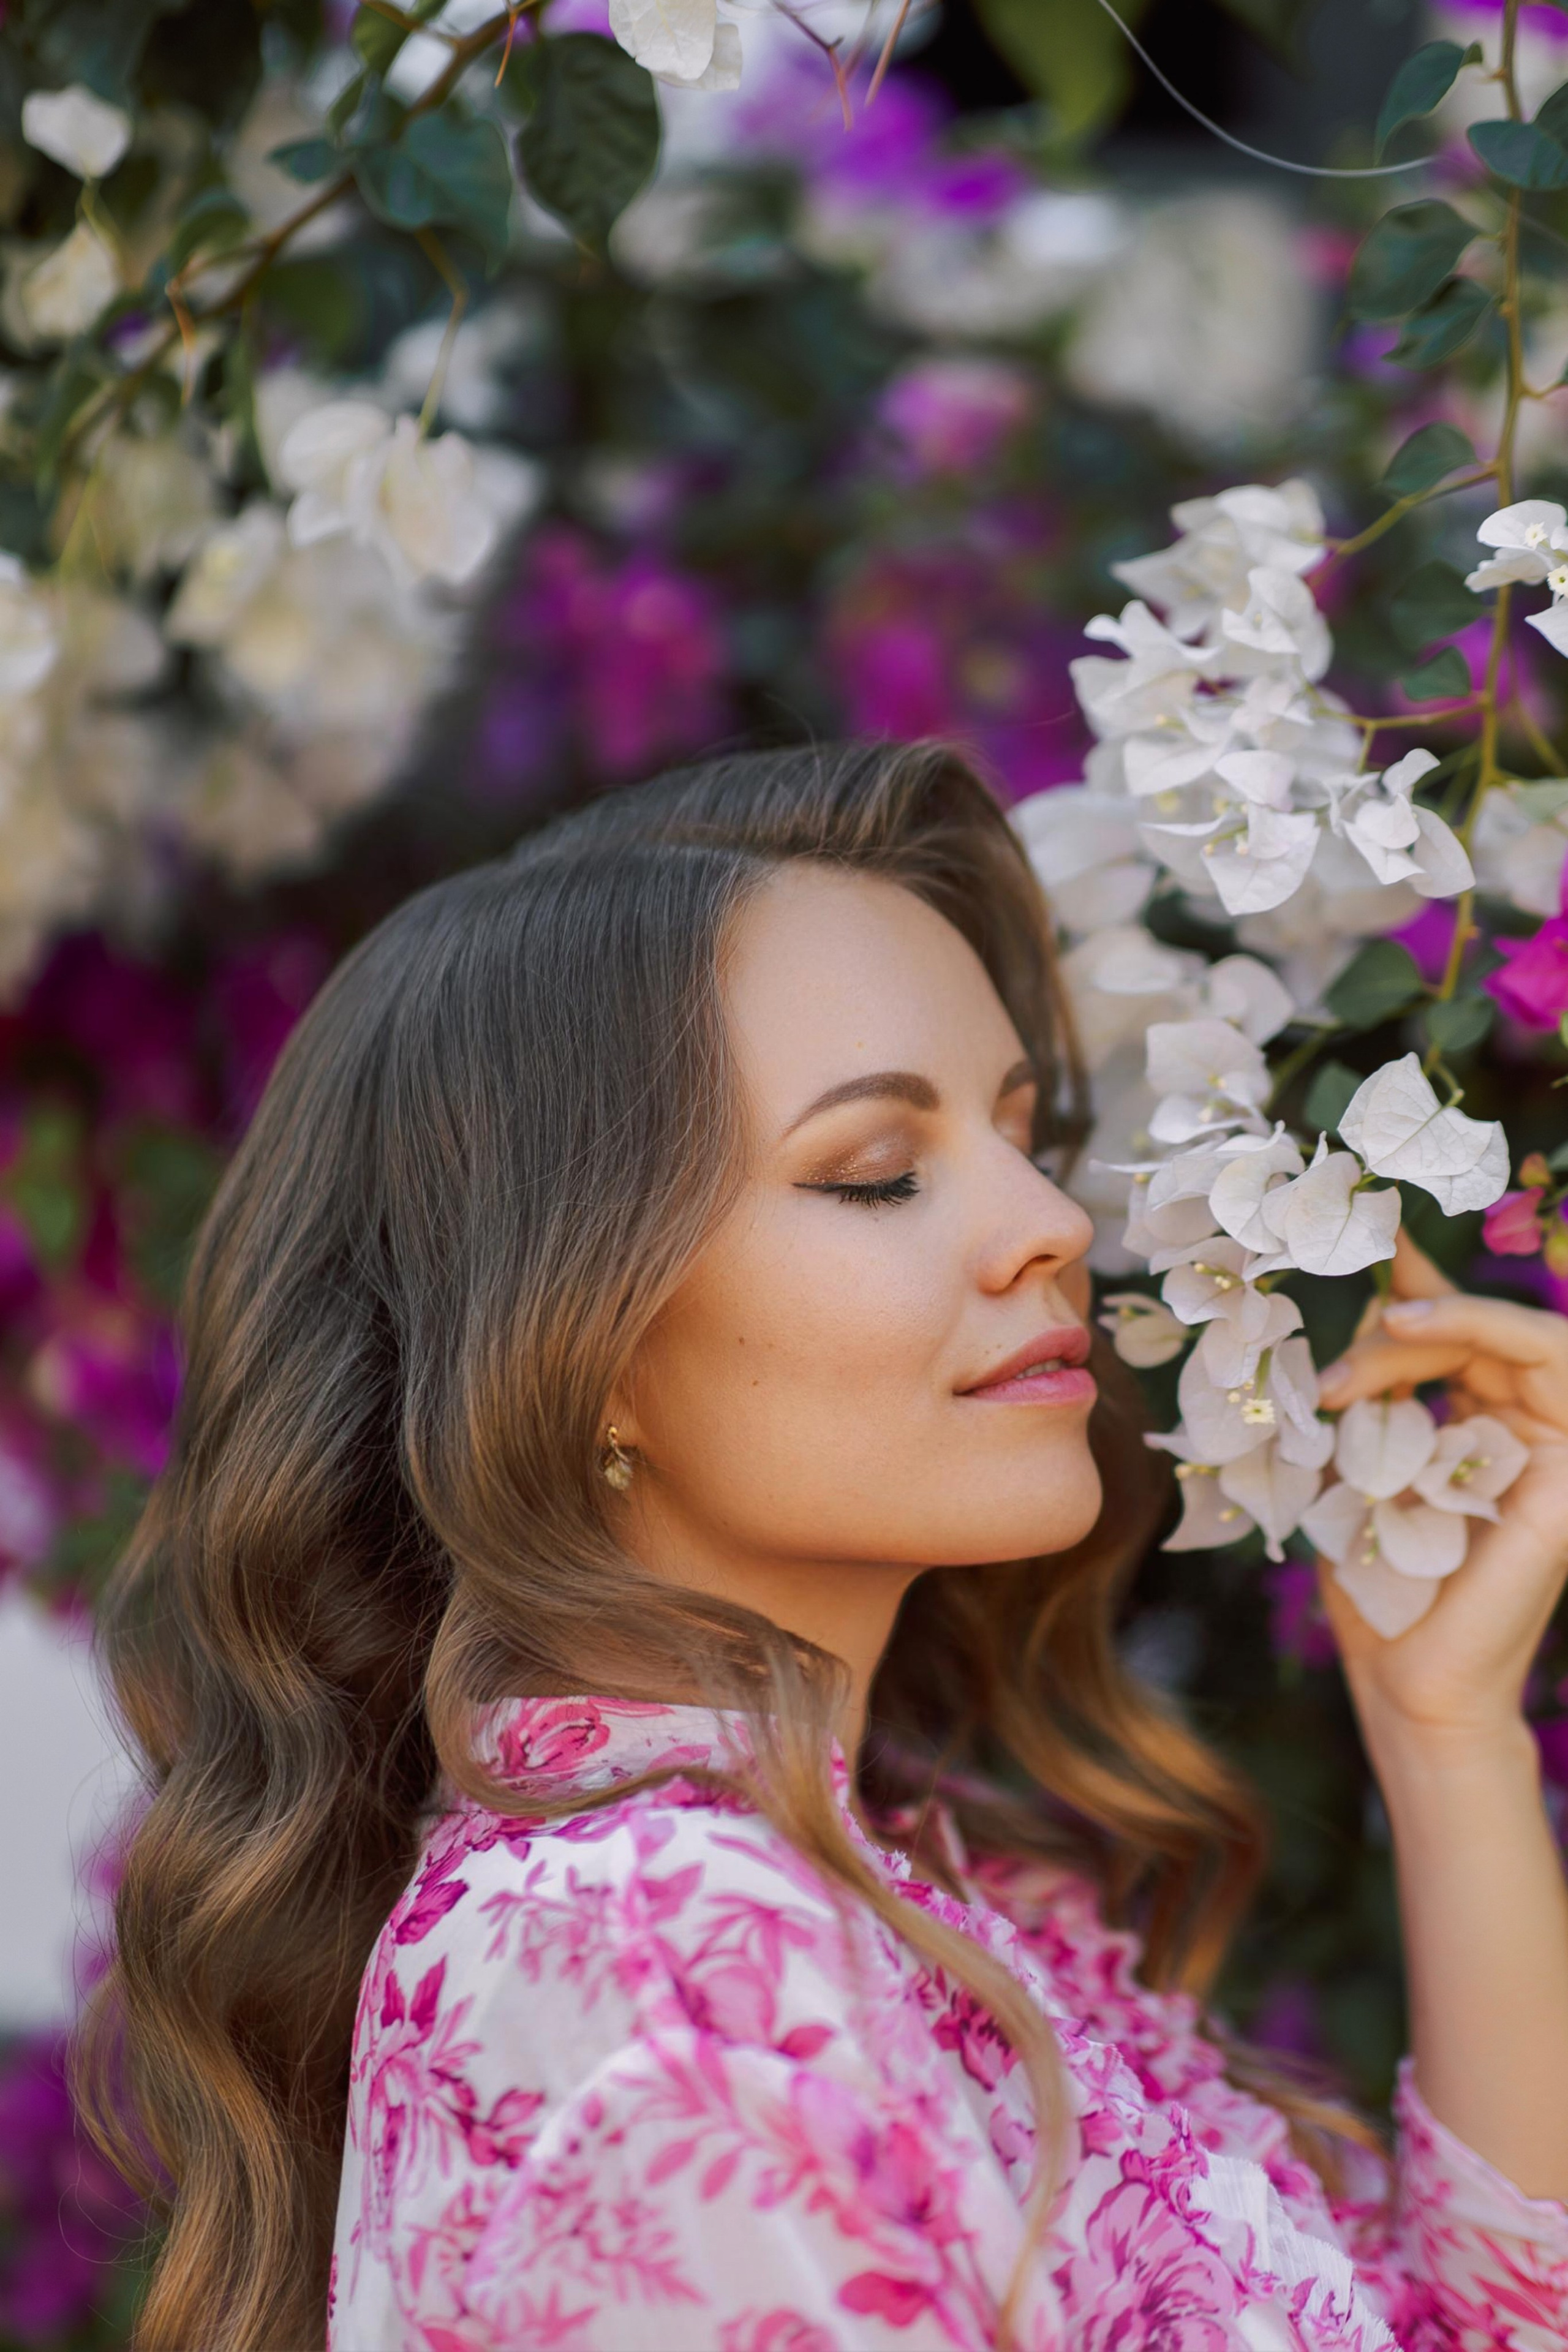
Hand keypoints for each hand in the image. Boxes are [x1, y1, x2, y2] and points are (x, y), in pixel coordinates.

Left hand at [1314, 1233, 1567, 1750]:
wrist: (1403, 1678)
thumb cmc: (1377, 1583)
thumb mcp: (1356, 1462)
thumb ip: (1367, 1394)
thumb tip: (1354, 1311)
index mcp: (1484, 1428)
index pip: (1461, 1335)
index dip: (1422, 1282)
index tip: (1369, 1230)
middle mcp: (1530, 1431)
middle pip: (1481, 1332)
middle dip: (1406, 1323)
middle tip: (1336, 1366)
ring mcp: (1560, 1450)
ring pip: (1524, 1336)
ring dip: (1446, 1318)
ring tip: (1383, 1322)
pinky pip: (1552, 1366)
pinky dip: (1482, 1330)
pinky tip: (1408, 1331)